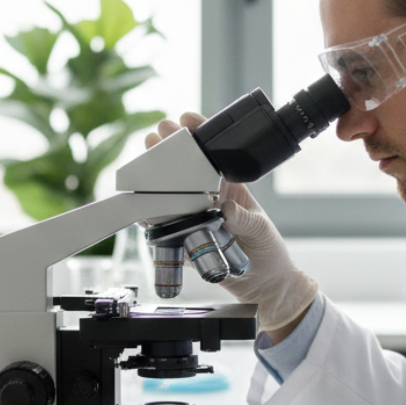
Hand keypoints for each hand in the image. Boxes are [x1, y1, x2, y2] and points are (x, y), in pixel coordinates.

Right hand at [146, 114, 317, 331]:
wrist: (262, 284)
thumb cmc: (265, 250)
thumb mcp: (260, 230)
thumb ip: (243, 218)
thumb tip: (226, 208)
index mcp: (229, 184)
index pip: (212, 153)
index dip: (198, 133)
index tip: (186, 120)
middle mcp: (208, 196)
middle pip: (183, 167)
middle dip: (168, 146)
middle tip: (158, 136)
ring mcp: (193, 214)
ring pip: (168, 190)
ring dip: (153, 173)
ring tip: (145, 159)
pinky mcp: (182, 236)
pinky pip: (161, 223)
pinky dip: (148, 214)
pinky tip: (139, 205)